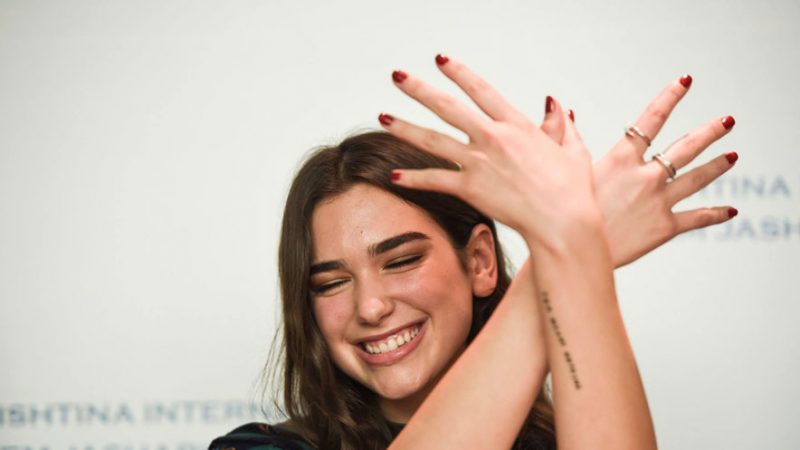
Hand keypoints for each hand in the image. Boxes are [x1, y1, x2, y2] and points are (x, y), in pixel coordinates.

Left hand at [378, 55, 600, 248]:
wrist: (564, 221)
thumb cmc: (573, 190)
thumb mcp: (573, 150)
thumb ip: (561, 124)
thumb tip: (556, 103)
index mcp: (516, 125)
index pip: (481, 90)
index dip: (459, 73)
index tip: (440, 60)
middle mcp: (493, 138)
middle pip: (447, 107)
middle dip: (419, 89)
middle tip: (397, 77)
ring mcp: (479, 163)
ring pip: (433, 140)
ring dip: (404, 128)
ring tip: (382, 117)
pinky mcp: (470, 189)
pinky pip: (435, 180)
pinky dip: (413, 178)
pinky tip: (394, 175)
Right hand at [541, 78, 737, 266]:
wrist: (572, 249)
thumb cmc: (562, 209)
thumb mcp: (564, 167)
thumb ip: (567, 135)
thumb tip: (560, 106)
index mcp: (621, 159)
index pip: (651, 120)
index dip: (669, 98)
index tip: (685, 81)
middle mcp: (645, 176)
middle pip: (685, 148)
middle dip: (709, 132)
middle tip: (727, 121)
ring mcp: (658, 201)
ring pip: (697, 178)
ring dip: (718, 165)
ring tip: (733, 155)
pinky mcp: (664, 228)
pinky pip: (697, 218)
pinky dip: (716, 214)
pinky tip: (730, 210)